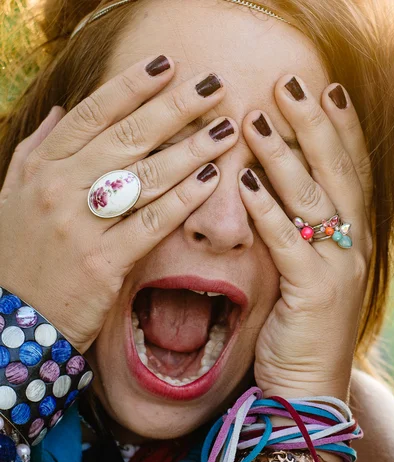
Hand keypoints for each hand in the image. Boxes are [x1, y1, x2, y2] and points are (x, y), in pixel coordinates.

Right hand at [0, 56, 238, 351]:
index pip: (92, 114)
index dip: (131, 86)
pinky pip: (152, 223)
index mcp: (42, 167)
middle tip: (214, 86)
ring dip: (191, 149)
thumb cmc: (20, 253)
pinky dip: (183, 200)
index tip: (166, 65)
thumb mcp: (16, 195)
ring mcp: (82, 225)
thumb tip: (61, 111)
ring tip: (225, 130)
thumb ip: (39, 150)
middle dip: (175, 107)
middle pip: (128, 137)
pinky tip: (211, 179)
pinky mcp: (103, 262)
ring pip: (146, 176)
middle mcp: (61, 187)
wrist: (12, 317)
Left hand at [238, 77, 371, 400]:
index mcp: (356, 239)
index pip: (354, 172)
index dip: (344, 129)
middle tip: (290, 83)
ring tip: (258, 118)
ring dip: (285, 157)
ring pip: (315, 201)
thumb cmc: (304, 329)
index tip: (328, 90)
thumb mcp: (309, 272)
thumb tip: (273, 187)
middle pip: (338, 174)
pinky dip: (268, 212)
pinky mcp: (315, 294)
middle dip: (315, 125)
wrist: (312, 387)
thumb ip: (301, 232)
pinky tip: (246, 181)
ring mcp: (339, 270)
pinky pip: (289, 243)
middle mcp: (355, 248)